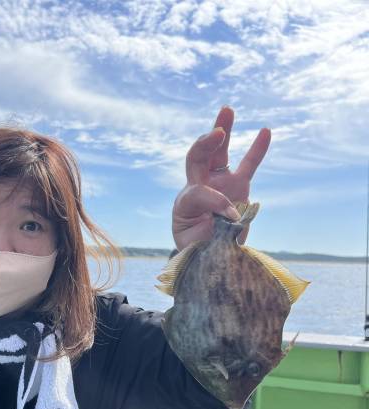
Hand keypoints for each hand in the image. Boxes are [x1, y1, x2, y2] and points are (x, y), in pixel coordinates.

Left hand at [172, 107, 270, 249]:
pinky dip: (257, 149)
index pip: (197, 191)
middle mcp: (200, 186)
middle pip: (198, 157)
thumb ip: (209, 225)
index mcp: (186, 200)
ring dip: (221, 130)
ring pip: (219, 153)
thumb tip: (232, 212)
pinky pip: (249, 164)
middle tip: (216, 134)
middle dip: (206, 143)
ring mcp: (219, 183)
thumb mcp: (192, 241)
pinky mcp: (238, 187)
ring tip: (226, 110)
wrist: (206, 254)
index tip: (229, 216)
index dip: (214, 201)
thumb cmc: (196, 248)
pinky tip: (266, 131)